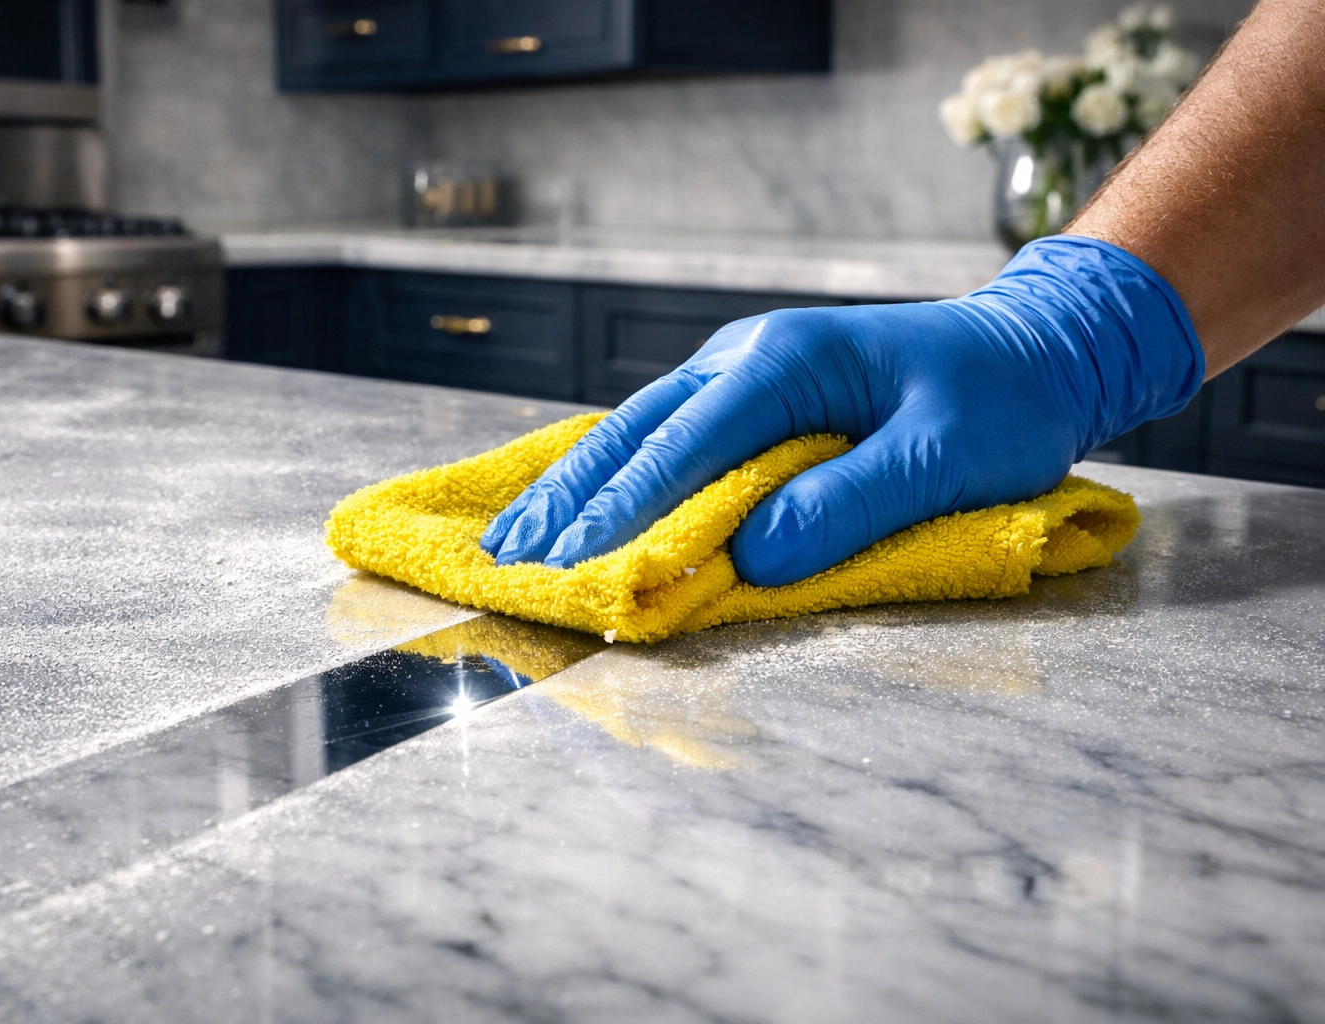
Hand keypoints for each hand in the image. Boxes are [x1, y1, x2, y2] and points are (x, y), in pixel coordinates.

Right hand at [481, 237, 1204, 586]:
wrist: (1033, 348)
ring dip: (574, 488)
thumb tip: (757, 554)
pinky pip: (662, 435)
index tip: (570, 569)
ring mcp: (739, 371)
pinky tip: (574, 504)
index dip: (623, 513)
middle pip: (634, 433)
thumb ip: (851, 503)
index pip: (685, 447)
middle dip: (569, 502)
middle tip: (507, 564)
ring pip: (635, 431)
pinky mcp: (746, 395)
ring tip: (512, 541)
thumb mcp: (946, 457)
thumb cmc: (999, 402)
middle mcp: (745, 357)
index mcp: (787, 363)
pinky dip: (611, 475)